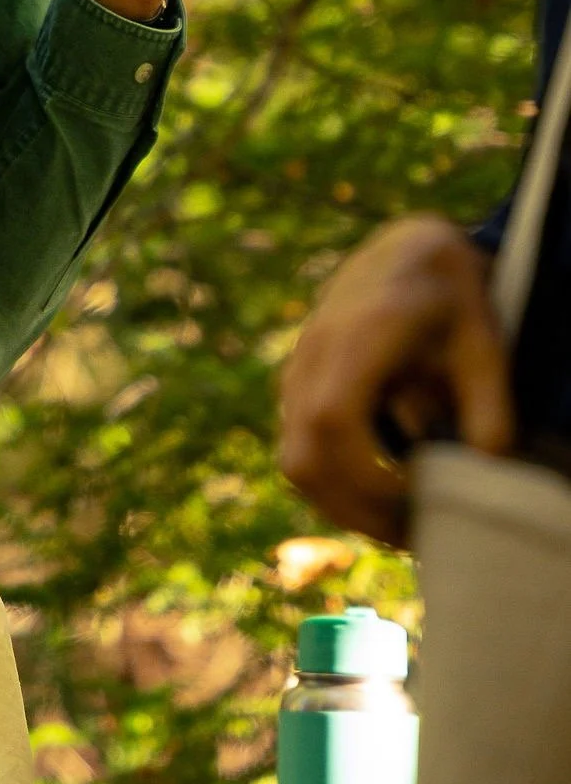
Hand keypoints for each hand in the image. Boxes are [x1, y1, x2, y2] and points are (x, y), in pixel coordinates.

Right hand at [279, 214, 514, 545]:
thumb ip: (489, 406)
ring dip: (342, 503)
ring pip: (293, 459)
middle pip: (302, 456)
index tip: (418, 496)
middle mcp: (314, 351)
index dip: (368, 476)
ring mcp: (298, 366)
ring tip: (400, 521)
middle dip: (355, 510)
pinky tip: (381, 490)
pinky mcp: (296, 381)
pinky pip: (297, 446)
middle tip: (413, 535)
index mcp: (359, 334)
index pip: (335, 421)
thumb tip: (482, 472)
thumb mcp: (485, 341)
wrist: (409, 249)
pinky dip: (333, 481)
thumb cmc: (451, 295)